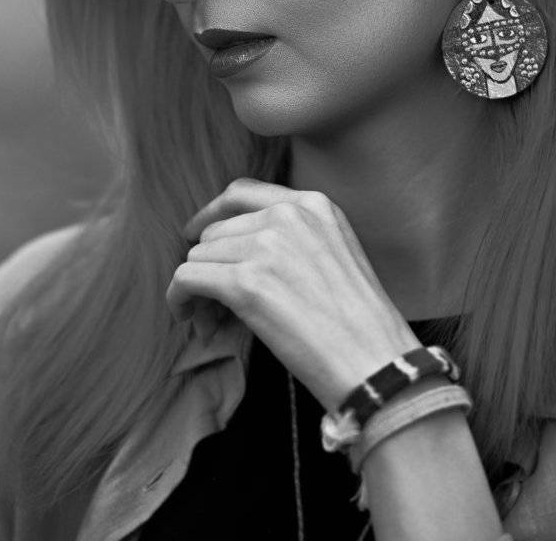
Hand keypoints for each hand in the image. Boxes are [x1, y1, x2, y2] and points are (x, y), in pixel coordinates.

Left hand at [167, 177, 421, 410]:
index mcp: (313, 205)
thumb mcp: (336, 255)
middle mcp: (288, 216)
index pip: (241, 193)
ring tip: (216, 323)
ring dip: (199, 291)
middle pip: (215, 231)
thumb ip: (292, 239)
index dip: (211, 214)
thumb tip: (231, 252)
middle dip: (210, 266)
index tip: (197, 236)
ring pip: (199, 256)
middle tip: (217, 306)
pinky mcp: (245, 282)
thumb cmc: (360, 326)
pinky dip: (180, 300)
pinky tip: (192, 320)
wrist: (375, 363)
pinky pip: (186, 279)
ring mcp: (266, 245)